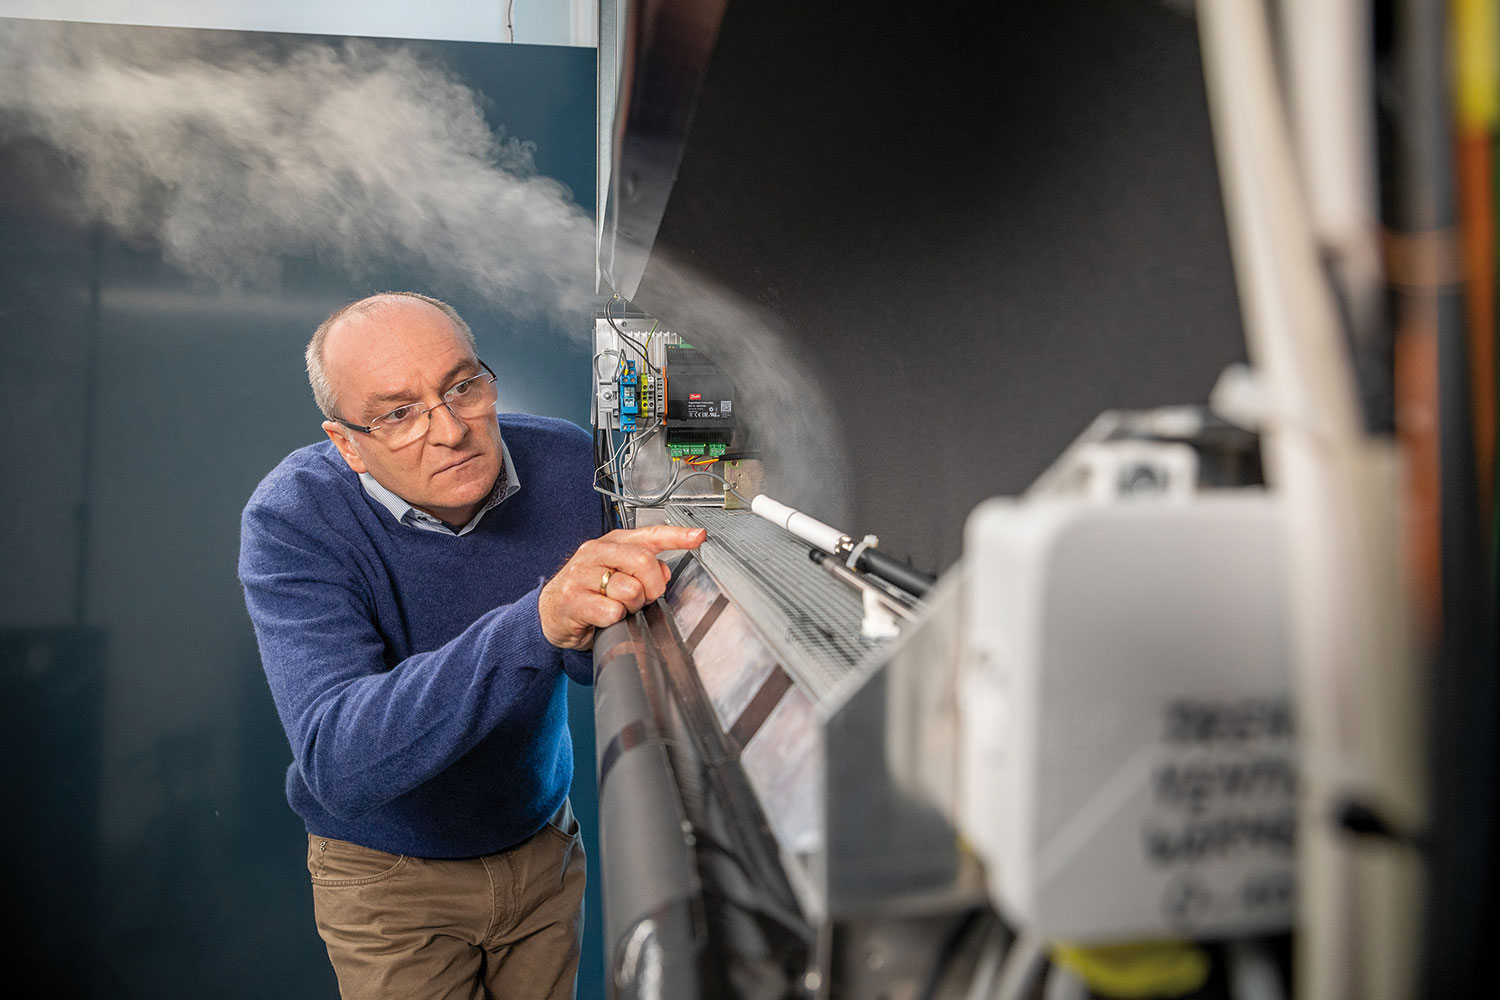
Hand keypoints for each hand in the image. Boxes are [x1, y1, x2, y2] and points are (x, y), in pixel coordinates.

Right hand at [538, 524, 707, 648]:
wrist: (550, 614)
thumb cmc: (587, 592)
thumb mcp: (617, 575)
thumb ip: (644, 569)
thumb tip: (664, 571)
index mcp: (612, 543)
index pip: (650, 535)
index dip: (677, 536)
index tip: (698, 536)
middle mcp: (596, 553)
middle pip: (643, 561)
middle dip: (653, 586)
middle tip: (645, 598)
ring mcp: (581, 574)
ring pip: (629, 589)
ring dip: (632, 606)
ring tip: (619, 608)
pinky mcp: (572, 599)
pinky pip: (611, 611)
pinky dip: (614, 619)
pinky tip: (603, 618)